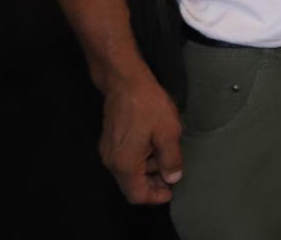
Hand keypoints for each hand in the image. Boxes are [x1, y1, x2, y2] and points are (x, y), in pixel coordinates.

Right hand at [100, 73, 183, 204]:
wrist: (126, 83)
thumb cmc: (148, 106)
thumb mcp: (168, 133)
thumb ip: (171, 159)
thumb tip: (173, 178)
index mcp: (125, 164)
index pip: (137, 195)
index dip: (155, 196)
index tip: (171, 190)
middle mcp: (112, 162)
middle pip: (131, 185)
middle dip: (153, 182)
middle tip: (173, 171)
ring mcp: (108, 151)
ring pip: (129, 171)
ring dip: (148, 167)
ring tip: (166, 151)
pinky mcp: (110, 141)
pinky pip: (126, 158)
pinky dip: (141, 157)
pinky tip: (155, 143)